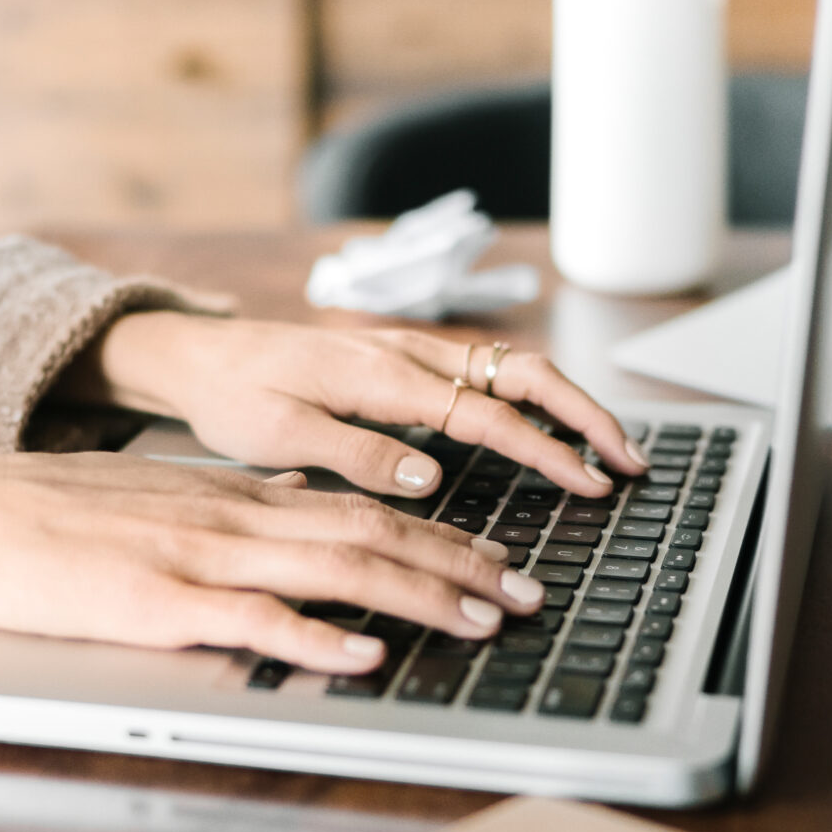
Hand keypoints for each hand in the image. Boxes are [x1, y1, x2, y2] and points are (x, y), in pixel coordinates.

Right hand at [0, 451, 548, 731]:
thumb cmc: (44, 524)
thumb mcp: (154, 506)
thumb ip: (226, 521)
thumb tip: (296, 532)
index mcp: (231, 498)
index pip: (362, 512)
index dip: (442, 539)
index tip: (500, 561)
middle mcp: (232, 519)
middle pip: (374, 536)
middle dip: (465, 567)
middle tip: (531, 594)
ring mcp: (198, 559)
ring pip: (336, 570)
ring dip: (421, 599)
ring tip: (484, 621)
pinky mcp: (156, 605)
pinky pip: (252, 620)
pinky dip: (318, 638)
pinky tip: (366, 655)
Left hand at [65, 314, 649, 498]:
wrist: (200, 355)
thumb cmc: (233, 398)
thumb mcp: (279, 436)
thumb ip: (356, 454)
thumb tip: (430, 476)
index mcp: (380, 374)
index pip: (485, 414)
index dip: (545, 450)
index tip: (589, 483)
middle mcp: (406, 351)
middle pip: (521, 372)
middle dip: (586, 414)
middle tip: (631, 461)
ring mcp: (410, 348)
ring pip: (511, 365)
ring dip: (568, 403)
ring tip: (610, 447)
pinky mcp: (405, 356)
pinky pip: (486, 368)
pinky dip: (533, 395)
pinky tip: (552, 425)